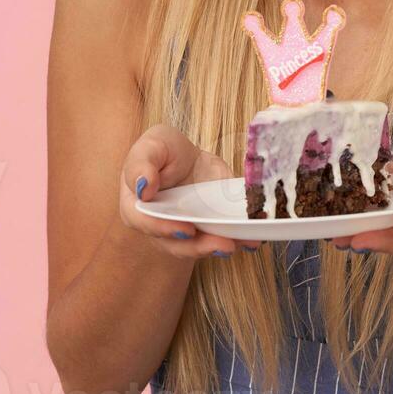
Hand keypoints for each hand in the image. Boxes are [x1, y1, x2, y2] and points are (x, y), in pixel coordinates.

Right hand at [118, 124, 261, 258]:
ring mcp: (187, 230)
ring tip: (243, 242)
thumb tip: (142, 188)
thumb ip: (141, 165)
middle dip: (201, 247)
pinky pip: (223, 237)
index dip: (165, 229)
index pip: (147, 223)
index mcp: (138, 207)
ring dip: (222, 247)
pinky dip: (240, 240)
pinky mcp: (210, 228)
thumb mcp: (150, 146)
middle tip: (223, 244)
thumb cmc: (161, 151)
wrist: (185, 156)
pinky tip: (253, 239)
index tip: (186, 229)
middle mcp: (162, 226)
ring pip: (201, 246)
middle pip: (176, 244)